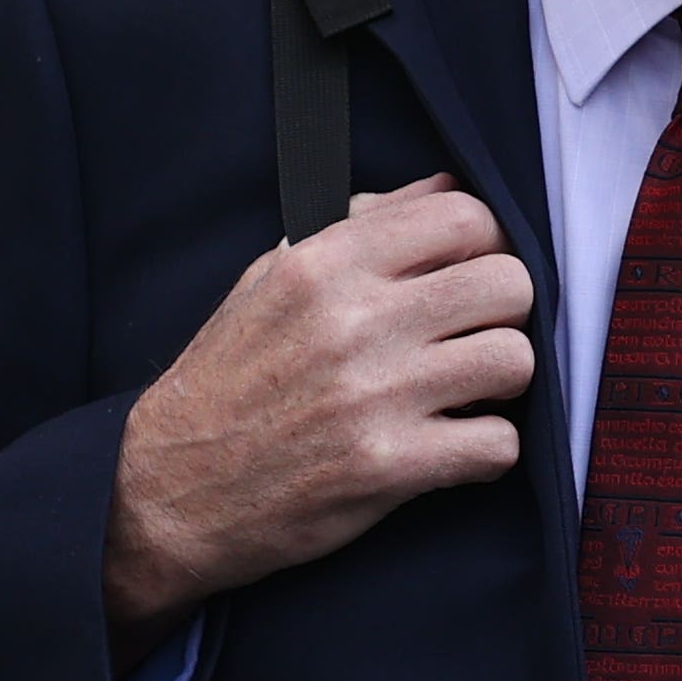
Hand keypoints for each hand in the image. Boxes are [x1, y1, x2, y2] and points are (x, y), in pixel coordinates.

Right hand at [101, 173, 534, 660]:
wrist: (167, 492)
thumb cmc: (226, 381)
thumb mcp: (273, 278)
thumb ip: (363, 228)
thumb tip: (447, 188)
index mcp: (326, 264)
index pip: (465, 216)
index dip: (485, 244)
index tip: (470, 272)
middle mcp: (355, 321)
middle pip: (508, 284)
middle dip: (504, 311)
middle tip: (474, 335)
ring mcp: (375, 395)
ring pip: (514, 361)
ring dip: (502, 381)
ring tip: (466, 392)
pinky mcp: (387, 467)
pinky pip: (497, 445)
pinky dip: (488, 451)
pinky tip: (455, 447)